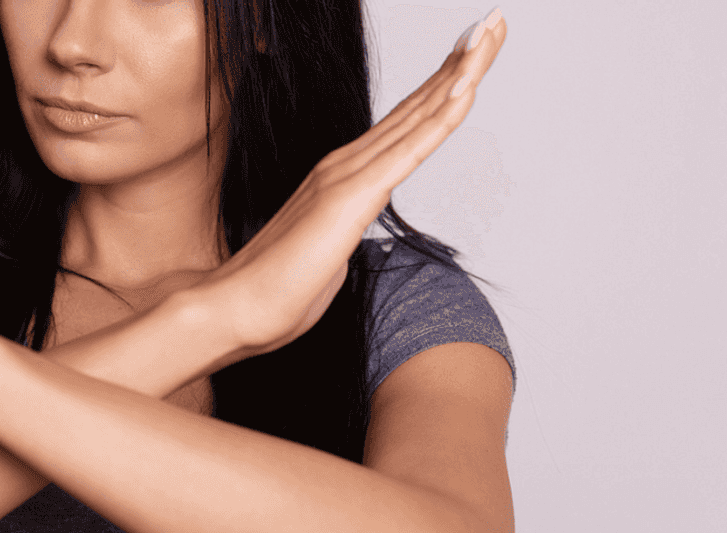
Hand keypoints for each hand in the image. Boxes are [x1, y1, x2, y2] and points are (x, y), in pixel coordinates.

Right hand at [191, 10, 506, 357]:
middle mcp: (344, 166)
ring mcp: (347, 177)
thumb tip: (339, 243)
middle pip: (416, 106)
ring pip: (418, 117)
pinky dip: (440, 117)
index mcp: (341, 179)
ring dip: (460, 73)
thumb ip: (338, 241)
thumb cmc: (272, 293)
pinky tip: (466, 88)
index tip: (472, 56)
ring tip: (491, 32)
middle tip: (495, 24)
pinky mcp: (350, 199)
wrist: (231, 310)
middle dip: (461, 62)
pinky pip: (408, 151)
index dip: (441, 86)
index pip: (404, 125)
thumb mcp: (323, 260)